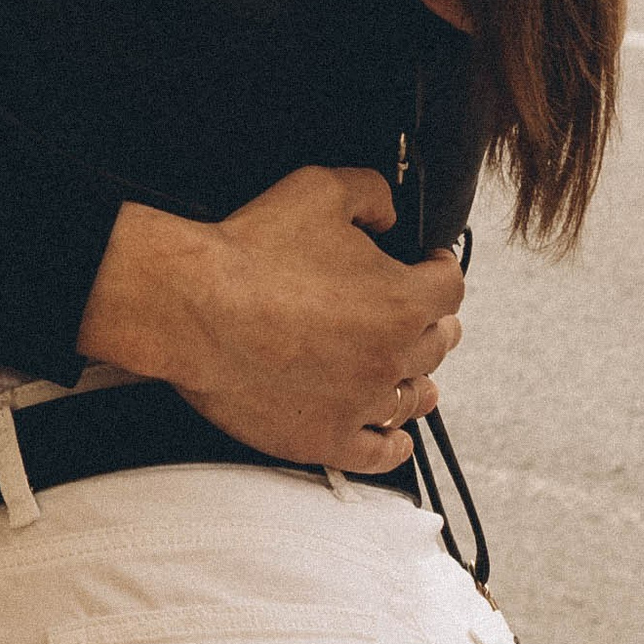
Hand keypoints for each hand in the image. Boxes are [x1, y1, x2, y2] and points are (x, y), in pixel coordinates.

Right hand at [74, 170, 464, 477]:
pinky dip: (393, 447)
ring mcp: (359, 403)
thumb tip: (389, 215)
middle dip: (435, 324)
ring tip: (419, 381)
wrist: (193, 307)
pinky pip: (376, 454)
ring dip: (419, 383)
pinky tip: (397, 440)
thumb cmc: (251, 250)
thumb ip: (371, 193)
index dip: (443, 270)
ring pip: (411, 399)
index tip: (433, 265)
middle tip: (426, 317)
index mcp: (400, 300)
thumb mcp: (319, 189)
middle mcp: (390, 357)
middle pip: (437, 344)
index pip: (450, 288)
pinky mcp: (324, 437)